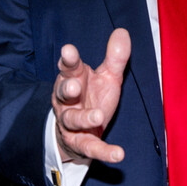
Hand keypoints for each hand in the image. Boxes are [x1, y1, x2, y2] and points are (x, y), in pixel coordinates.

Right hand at [52, 28, 130, 162]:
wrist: (81, 130)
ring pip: (71, 120)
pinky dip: (103, 152)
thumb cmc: (93, 95)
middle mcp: (67, 100)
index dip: (69, 59)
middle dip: (67, 89)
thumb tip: (123, 31)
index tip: (68, 51)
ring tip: (97, 117)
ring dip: (83, 118)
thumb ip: (115, 56)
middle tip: (74, 86)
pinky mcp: (80, 143)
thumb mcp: (107, 76)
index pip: (69, 67)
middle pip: (63, 92)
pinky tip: (118, 154)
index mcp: (73, 78)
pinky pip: (90, 148)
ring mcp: (70, 122)